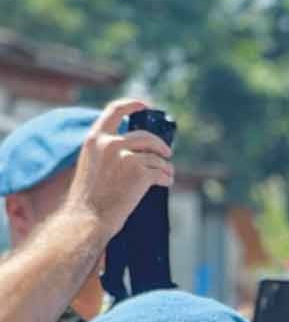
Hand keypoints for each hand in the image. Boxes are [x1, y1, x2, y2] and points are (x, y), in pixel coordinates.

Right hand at [63, 98, 173, 236]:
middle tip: (168, 153)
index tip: (145, 105)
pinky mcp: (140, 173)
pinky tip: (166, 182)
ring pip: (156, 157)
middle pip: (146, 136)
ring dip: (164, 167)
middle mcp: (110, 143)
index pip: (114, 111)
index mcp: (95, 138)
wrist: (88, 217)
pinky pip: (161, 172)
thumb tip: (137, 146)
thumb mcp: (92, 163)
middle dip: (160, 145)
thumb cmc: (90, 196)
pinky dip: (166, 178)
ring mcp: (126, 157)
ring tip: (167, 175)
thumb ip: (108, 149)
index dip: (132, 105)